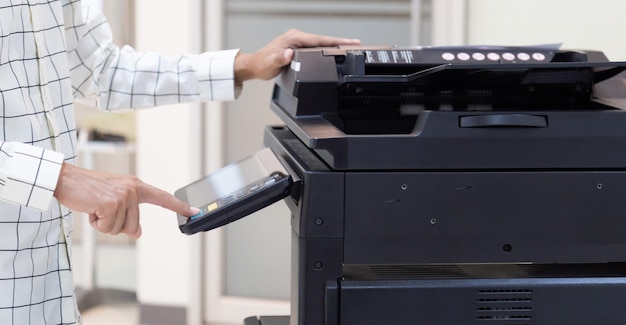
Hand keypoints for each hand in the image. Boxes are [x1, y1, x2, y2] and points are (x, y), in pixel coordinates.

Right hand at [53, 163, 198, 238]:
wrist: (66, 180)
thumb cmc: (89, 190)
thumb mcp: (112, 201)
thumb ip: (128, 215)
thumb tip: (137, 233)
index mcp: (136, 186)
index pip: (162, 197)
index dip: (179, 206)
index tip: (195, 212)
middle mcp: (133, 190)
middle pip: (133, 227)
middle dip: (115, 224)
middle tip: (102, 209)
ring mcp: (123, 196)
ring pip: (120, 229)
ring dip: (104, 224)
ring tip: (96, 208)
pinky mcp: (111, 203)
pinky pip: (107, 227)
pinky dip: (96, 223)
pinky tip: (91, 209)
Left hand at [234, 28, 360, 81]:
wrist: (255, 65)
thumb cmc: (263, 65)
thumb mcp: (271, 64)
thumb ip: (279, 59)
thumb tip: (288, 54)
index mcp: (294, 38)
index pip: (319, 39)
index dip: (336, 41)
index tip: (350, 42)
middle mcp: (296, 36)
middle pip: (323, 39)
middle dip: (340, 42)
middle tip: (356, 45)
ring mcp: (297, 40)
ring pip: (320, 42)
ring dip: (334, 45)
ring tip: (349, 48)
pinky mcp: (297, 45)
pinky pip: (315, 46)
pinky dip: (325, 48)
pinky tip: (333, 52)